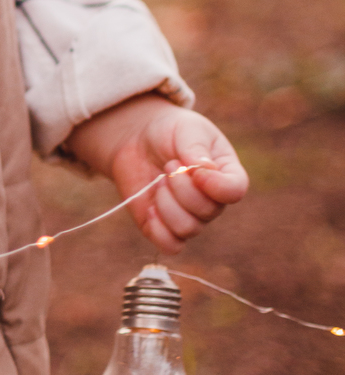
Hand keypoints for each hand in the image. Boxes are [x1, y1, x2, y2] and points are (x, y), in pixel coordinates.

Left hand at [64, 93, 248, 254]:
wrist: (138, 139)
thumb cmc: (169, 131)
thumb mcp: (186, 128)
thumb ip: (195, 146)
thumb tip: (205, 169)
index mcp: (225, 173)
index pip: (235, 190)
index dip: (215, 185)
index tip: (194, 169)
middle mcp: (212, 200)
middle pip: (207, 211)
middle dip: (181, 186)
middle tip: (168, 164)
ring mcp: (190, 216)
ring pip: (187, 228)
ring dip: (166, 203)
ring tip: (159, 180)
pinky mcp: (165, 228)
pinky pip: (170, 246)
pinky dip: (158, 229)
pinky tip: (149, 206)